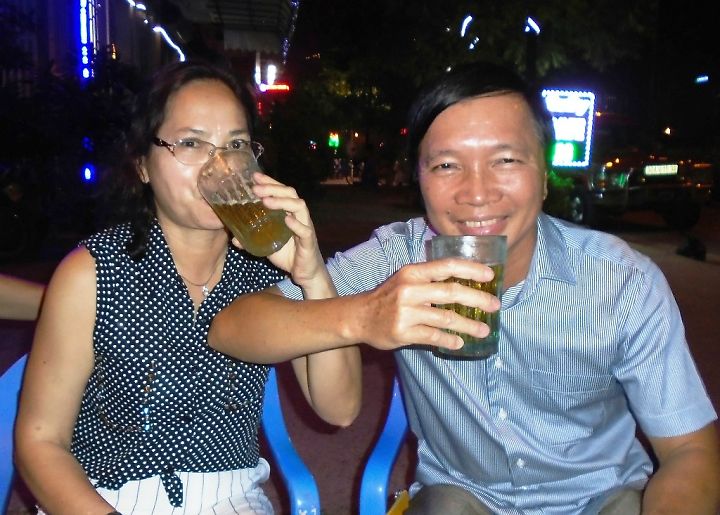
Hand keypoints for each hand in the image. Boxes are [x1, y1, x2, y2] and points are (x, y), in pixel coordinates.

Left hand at [251, 173, 326, 289]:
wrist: (305, 273)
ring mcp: (305, 227)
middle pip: (290, 194)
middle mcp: (299, 216)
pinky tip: (287, 220)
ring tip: (266, 201)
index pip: (281, 191)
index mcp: (289, 213)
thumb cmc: (288, 255)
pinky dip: (296, 224)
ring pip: (299, 207)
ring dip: (282, 202)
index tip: (254, 177)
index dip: (269, 182)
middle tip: (255, 188)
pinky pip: (305, 231)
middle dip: (273, 188)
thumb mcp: (267, 245)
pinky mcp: (309, 242)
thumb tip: (234, 239)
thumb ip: (252, 240)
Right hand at [353, 258, 500, 350]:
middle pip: (451, 292)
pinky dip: (449, 340)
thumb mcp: (406, 280)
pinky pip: (433, 336)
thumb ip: (431, 280)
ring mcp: (406, 312)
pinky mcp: (403, 332)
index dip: (471, 270)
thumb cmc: (388, 297)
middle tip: (495, 305)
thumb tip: (466, 284)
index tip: (490, 276)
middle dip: (477, 299)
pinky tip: (459, 342)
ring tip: (484, 330)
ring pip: (445, 318)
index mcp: (413, 273)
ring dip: (468, 325)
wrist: (359, 316)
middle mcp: (409, 290)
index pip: (446, 266)